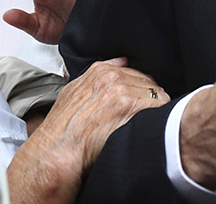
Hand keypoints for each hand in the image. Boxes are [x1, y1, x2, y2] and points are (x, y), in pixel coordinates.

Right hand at [7, 57, 168, 203]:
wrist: (55, 153)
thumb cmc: (61, 130)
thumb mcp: (72, 93)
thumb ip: (93, 77)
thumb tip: (118, 63)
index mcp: (100, 71)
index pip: (135, 72)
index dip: (139, 87)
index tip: (140, 98)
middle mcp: (112, 77)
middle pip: (148, 81)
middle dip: (149, 96)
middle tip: (145, 112)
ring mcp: (122, 90)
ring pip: (156, 92)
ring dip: (156, 106)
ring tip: (148, 121)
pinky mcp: (130, 106)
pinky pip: (159, 104)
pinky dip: (160, 114)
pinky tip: (151, 125)